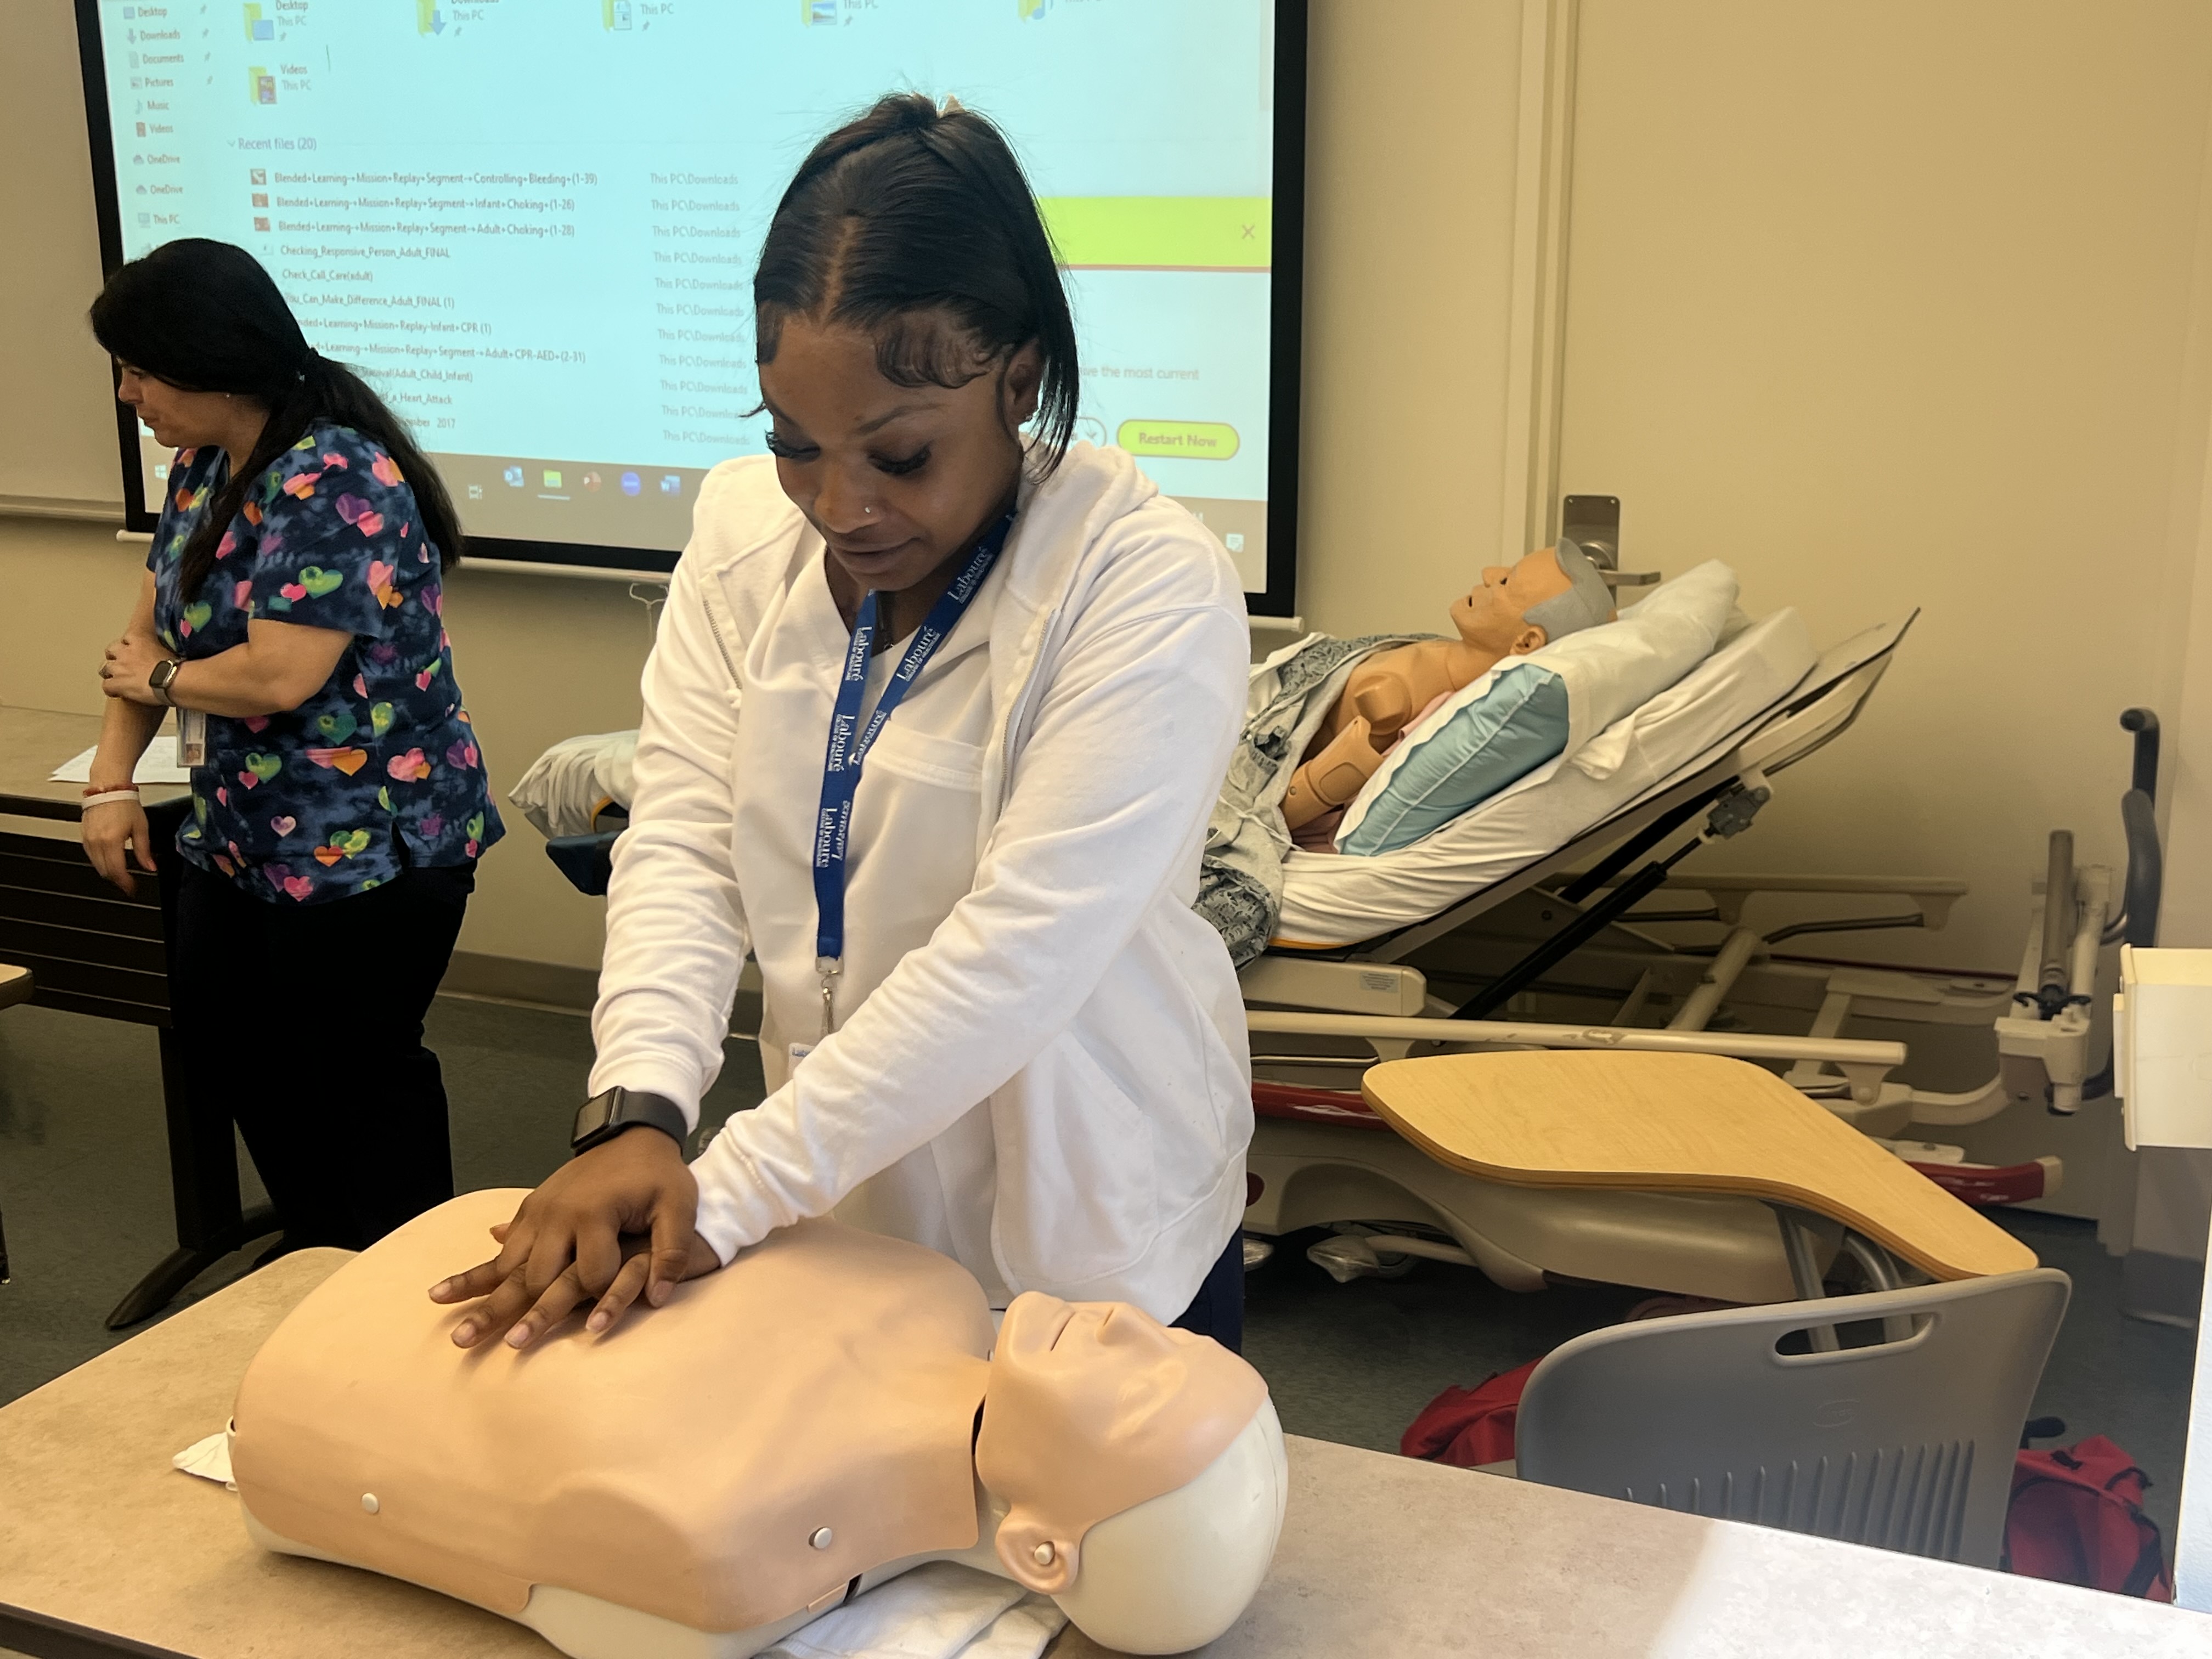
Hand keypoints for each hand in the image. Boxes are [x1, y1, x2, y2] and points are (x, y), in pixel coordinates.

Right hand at [81, 796, 156, 895]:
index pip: (116, 871)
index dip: (125, 883)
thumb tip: (150, 867)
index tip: (132, 888)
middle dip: (117, 880)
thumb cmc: (125, 804)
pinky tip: (109, 861)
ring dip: (108, 872)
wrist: (108, 788)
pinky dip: (100, 862)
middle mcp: (96, 842)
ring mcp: (88, 839)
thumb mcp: (141, 828)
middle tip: (128, 883)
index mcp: (111, 841)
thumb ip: (144, 850)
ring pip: (96, 865)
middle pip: (105, 871)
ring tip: (121, 874)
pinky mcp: (83, 836)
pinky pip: (90, 856)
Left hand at [100, 634, 170, 705]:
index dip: (129, 645)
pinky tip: (116, 693)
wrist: (171, 681)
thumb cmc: (176, 667)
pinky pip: (106, 686)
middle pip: (111, 650)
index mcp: (139, 640)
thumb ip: (164, 648)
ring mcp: (119, 668)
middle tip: (122, 664)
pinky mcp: (117, 684)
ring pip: (104, 668)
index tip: (134, 649)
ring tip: (118, 679)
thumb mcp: (172, 650)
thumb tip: (169, 650)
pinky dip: (111, 690)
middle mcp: (125, 652)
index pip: (127, 638)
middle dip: (114, 657)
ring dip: (110, 673)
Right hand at [427, 1127, 719, 1348]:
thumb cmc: (659, 1174)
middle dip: (517, 1315)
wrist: (632, 1133)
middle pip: (536, 1277)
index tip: (610, 1309)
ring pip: (506, 1267)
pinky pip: (500, 1249)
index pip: (592, 1275)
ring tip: (458, 1335)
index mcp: (594, 1213)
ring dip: (482, 1301)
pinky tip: (443, 1292)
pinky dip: (474, 1274)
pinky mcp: (528, 1211)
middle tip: (492, 1348)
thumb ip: (672, 1250)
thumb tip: (659, 1297)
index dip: (605, 1296)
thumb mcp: (679, 1205)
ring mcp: (538, 1213)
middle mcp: (557, 1215)